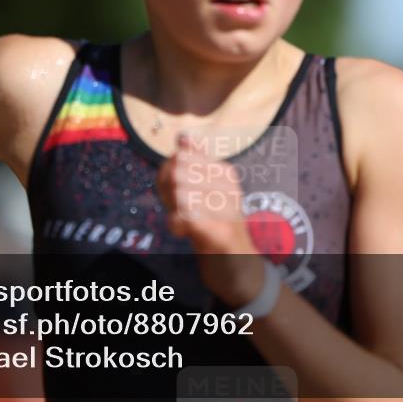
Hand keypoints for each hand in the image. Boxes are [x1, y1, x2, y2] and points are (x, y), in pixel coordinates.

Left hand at [156, 133, 265, 307]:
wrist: (236, 265)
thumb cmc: (215, 225)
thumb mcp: (203, 190)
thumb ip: (192, 163)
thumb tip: (183, 136)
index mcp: (226, 171)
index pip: (181, 157)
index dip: (166, 175)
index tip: (173, 192)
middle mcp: (231, 187)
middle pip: (178, 174)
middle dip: (167, 193)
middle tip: (175, 209)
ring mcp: (229, 211)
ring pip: (181, 194)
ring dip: (171, 210)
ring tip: (180, 220)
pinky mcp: (222, 235)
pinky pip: (187, 217)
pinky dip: (176, 223)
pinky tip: (180, 230)